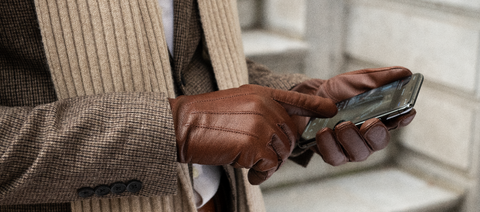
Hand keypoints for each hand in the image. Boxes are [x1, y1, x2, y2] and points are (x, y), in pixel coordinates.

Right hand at [168, 84, 336, 183]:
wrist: (182, 125)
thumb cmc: (204, 116)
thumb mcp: (237, 102)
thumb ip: (261, 110)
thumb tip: (279, 132)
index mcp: (261, 93)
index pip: (296, 98)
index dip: (315, 105)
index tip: (331, 110)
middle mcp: (266, 106)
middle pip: (290, 135)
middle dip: (280, 151)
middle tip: (262, 160)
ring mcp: (261, 124)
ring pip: (283, 152)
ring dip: (270, 164)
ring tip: (252, 165)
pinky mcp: (254, 144)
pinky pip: (271, 165)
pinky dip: (263, 174)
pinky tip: (250, 173)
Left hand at [291, 66, 415, 165]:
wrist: (309, 100)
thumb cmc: (338, 92)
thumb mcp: (356, 80)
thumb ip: (379, 78)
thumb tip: (405, 73)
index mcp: (381, 116)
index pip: (399, 120)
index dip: (404, 117)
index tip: (406, 112)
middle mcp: (369, 136)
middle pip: (379, 141)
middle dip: (376, 133)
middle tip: (369, 123)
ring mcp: (352, 148)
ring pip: (359, 152)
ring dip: (351, 138)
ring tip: (341, 125)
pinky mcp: (333, 154)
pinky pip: (334, 156)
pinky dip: (329, 144)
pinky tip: (324, 131)